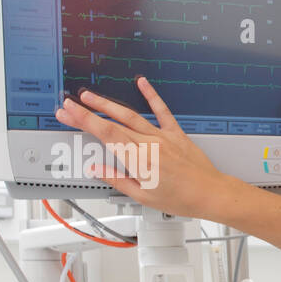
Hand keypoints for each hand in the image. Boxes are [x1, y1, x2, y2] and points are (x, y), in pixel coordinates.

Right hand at [53, 78, 241, 219]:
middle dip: (88, 112)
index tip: (69, 113)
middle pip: (113, 123)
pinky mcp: (176, 134)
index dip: (85, 121)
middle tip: (70, 103)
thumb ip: (118, 181)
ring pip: (132, 116)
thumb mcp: (144, 197)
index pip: (106, 135)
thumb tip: (97, 169)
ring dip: (109, 104)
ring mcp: (163, 137)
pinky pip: (162, 111)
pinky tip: (142, 83)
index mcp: (140, 161)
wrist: (211, 194)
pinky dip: (152, 96)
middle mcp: (150, 145)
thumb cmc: (182, 199)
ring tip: (91, 95)